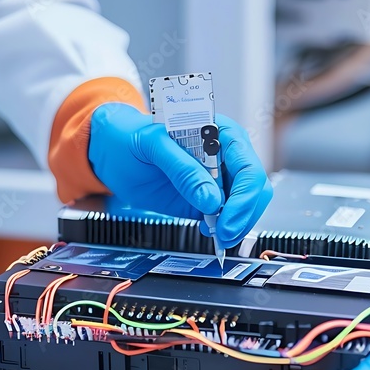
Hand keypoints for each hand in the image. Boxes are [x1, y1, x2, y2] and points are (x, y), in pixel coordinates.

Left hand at [88, 103, 272, 247]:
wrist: (114, 151)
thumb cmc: (132, 135)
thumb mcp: (153, 145)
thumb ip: (183, 170)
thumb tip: (211, 200)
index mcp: (220, 133)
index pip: (248, 165)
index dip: (244, 195)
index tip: (227, 218)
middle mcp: (226, 156)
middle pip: (255, 188)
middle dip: (244, 215)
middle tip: (224, 235)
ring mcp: (219, 179)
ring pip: (247, 205)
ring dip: (237, 225)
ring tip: (217, 236)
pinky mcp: (208, 199)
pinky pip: (228, 216)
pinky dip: (224, 228)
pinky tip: (209, 231)